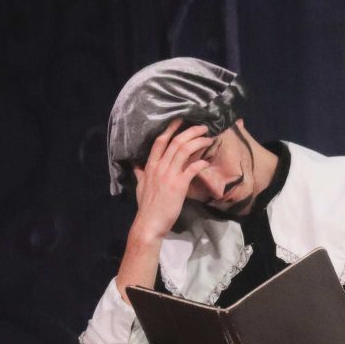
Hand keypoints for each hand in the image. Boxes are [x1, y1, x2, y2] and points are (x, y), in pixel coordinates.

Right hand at [129, 120, 212, 242]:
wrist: (150, 223)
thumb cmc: (146, 206)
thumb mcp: (140, 186)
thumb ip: (140, 173)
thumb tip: (136, 165)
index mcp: (150, 166)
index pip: (160, 141)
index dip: (171, 129)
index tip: (180, 120)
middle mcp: (160, 167)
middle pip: (176, 142)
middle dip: (190, 131)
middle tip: (202, 127)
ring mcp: (169, 175)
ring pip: (184, 151)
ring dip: (198, 142)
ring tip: (208, 138)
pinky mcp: (179, 185)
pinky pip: (192, 169)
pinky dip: (201, 163)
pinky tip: (208, 161)